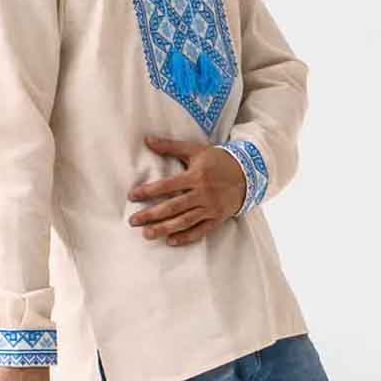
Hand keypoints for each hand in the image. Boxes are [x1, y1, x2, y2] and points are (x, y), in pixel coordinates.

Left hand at [126, 134, 245, 243]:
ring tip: (147, 234)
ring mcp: (210, 208)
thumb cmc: (218, 160)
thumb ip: (170, 146)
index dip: (148, 191)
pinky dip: (186, 237)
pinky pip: (200, 231)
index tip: (132, 196)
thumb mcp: (195, 150)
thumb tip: (147, 139)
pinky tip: (170, 241)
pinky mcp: (217, 218)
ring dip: (164, 228)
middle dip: (151, 215)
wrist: (248, 173)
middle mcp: (202, 193)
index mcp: (195, 176)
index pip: (167, 185)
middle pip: (173, 206)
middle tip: (133, 221)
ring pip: (184, 221)